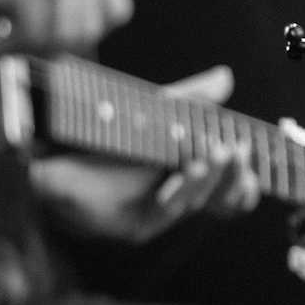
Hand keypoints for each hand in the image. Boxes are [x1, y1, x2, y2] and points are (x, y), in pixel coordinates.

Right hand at [0, 0, 133, 50]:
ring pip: (69, 37)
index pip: (116, 9)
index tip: (58, 35)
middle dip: (60, 46)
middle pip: (94, 28)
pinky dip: (12, 47)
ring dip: (35, 50)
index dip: (89, 30)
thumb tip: (62, 24)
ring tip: (6, 44)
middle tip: (28, 46)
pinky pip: (36, 35)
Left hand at [30, 67, 259, 243]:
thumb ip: (192, 98)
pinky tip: (191, 169)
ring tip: (218, 153)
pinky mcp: (135, 227)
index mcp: (187, 179)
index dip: (246, 176)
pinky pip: (167, 211)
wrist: (56, 158)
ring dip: (211, 178)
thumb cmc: (105, 138)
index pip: (230, 190)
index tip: (247, 149)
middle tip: (236, 149)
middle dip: (235, 175)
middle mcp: (176, 201)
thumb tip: (226, 77)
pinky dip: (183, 189)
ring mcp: (157, 216)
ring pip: (197, 204)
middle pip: (223, 201)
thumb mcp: (156, 112)